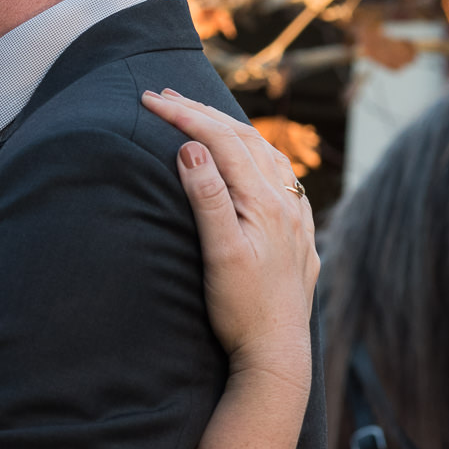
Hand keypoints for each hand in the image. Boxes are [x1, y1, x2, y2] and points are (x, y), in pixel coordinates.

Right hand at [141, 89, 318, 383]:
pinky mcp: (298, 234)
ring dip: (230, 129)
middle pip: (243, 139)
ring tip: (202, 115)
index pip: (220, 141)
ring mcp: (296, 217)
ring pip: (265, 154)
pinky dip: (258, 155)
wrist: (276, 353)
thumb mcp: (220, 254)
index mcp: (264, 201)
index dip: (183, 116)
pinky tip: (253, 159)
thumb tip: (190, 150)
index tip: (149, 99)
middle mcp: (285, 201)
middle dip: (201, 113)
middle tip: (163, 95)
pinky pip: (282, 177)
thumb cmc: (242, 310)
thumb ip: (207, 198)